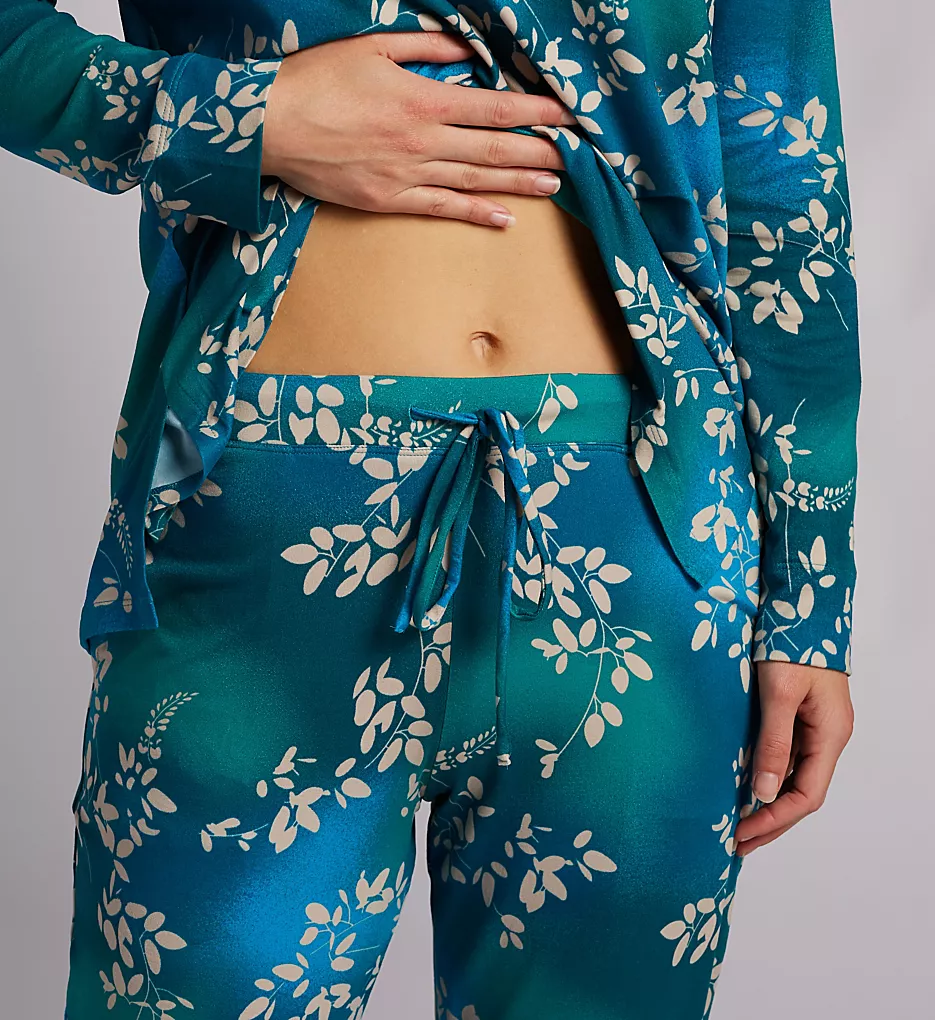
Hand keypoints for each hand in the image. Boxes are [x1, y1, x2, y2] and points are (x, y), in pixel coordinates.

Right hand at [260, 30, 576, 226]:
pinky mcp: (390, 200)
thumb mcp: (372, 47)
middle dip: (537, 151)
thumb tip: (466, 53)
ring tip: (553, 185)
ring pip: (475, 182)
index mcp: (424, 100)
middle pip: (493, 150)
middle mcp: (424, 142)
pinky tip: (504, 219)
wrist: (272, 126)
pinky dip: (475, 214)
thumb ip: (425, 49)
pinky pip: (442, 209)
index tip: (565, 115)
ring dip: (517, 184)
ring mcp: (408, 175)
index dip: (534, 112)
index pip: (493, 108)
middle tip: (573, 158)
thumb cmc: (317, 80)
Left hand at [734, 661, 853, 855]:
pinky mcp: (799, 717)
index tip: (743, 833)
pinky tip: (745, 787)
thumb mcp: (780, 695)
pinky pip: (785, 757)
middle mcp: (826, 738)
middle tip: (737, 843)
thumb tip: (765, 793)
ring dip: (767, 802)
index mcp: (830, 736)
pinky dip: (766, 776)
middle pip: (801, 793)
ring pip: (793, 777)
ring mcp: (814, 728)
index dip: (775, 819)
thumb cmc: (794, 646)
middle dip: (770, 821)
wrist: (802, 608)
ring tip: (737, 825)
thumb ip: (774, 742)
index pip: (806, 795)